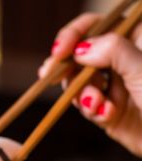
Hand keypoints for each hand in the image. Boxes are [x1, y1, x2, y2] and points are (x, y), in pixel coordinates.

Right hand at [40, 13, 141, 155]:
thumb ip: (113, 51)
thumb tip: (80, 49)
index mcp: (136, 40)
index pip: (97, 25)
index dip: (74, 34)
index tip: (59, 50)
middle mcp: (123, 61)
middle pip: (80, 54)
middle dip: (67, 67)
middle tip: (48, 75)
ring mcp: (115, 85)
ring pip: (78, 82)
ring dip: (82, 94)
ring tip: (97, 104)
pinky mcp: (109, 110)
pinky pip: (87, 106)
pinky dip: (92, 110)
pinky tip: (107, 114)